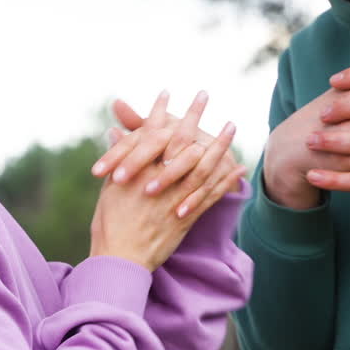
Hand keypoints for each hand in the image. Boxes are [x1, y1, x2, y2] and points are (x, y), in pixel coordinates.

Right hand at [90, 94, 244, 270]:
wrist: (120, 258)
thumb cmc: (110, 224)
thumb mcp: (109, 188)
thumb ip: (119, 160)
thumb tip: (117, 134)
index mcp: (135, 172)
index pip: (149, 134)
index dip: (158, 112)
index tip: (166, 91)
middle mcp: (156, 181)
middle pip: (179, 142)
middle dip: (192, 116)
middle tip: (204, 94)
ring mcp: (174, 199)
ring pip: (201, 166)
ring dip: (219, 145)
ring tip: (231, 125)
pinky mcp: (187, 217)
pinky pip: (211, 196)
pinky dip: (226, 180)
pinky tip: (239, 166)